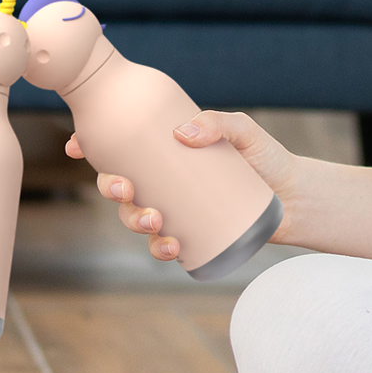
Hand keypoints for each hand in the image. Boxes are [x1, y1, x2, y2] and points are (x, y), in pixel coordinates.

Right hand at [66, 111, 298, 261]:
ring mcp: (173, 210)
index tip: (76, 145)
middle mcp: (162, 183)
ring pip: (135, 218)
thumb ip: (218, 123)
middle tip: (124, 189)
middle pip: (118, 186)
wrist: (295, 197)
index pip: (120, 149)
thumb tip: (182, 133)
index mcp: (164, 155)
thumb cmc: (266, 158)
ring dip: (134, 222)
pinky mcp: (189, 235)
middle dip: (110, 188)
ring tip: (155, 221)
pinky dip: (159, 249)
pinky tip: (169, 247)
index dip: (90, 147)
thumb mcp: (244, 131)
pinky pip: (161, 246)